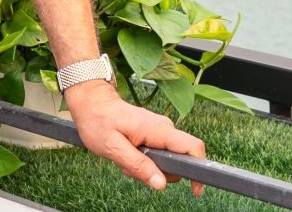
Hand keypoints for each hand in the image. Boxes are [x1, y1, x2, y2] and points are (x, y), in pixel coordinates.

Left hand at [65, 81, 206, 195]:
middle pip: (179, 160)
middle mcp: (164, 128)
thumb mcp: (113, 148)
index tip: (195, 188)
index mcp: (157, 129)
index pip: (193, 146)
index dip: (199, 169)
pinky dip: (143, 161)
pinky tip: (127, 154)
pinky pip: (157, 155)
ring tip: (125, 158)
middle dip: (158, 172)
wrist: (92, 102)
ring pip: (166, 160)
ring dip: (147, 168)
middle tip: (130, 167)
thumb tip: (161, 183)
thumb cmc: (99, 121)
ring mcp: (160, 130)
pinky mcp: (154, 133)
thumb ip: (138, 166)